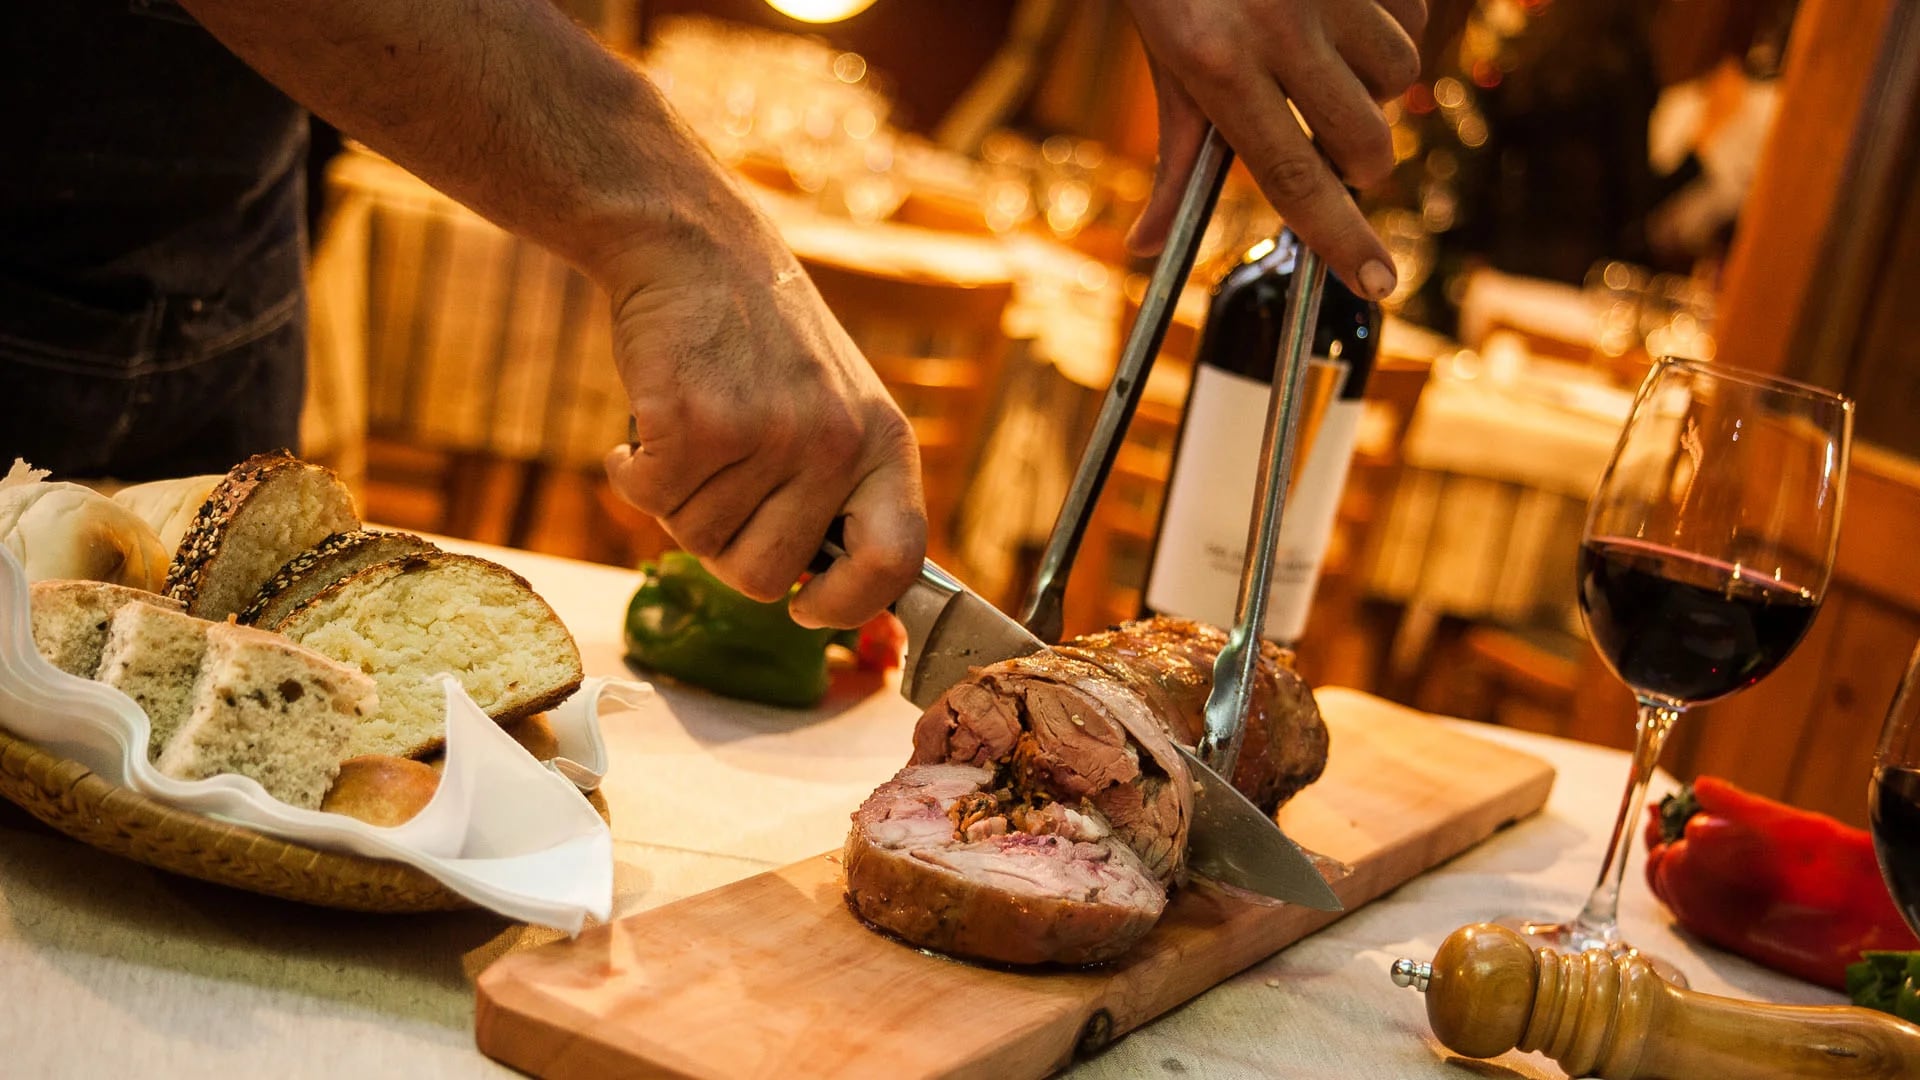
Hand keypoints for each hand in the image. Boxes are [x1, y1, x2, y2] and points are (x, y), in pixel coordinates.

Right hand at [601, 226, 925, 629]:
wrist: (696, 246)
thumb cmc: (759, 343)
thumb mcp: (835, 408)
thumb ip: (839, 493)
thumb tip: (824, 598)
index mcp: (885, 446)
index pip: (896, 562)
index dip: (850, 605)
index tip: (806, 607)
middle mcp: (836, 445)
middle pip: (765, 576)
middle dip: (724, 547)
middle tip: (716, 480)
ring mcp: (768, 435)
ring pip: (696, 541)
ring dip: (674, 498)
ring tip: (691, 425)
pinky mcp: (695, 423)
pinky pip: (646, 499)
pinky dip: (629, 470)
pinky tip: (644, 422)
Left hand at [1123, 0, 1424, 300]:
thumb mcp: (1167, 61)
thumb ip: (1175, 158)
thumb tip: (1146, 248)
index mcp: (1218, 64)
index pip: (1293, 178)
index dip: (1340, 240)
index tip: (1378, 283)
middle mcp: (1279, 25)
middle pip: (1365, 143)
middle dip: (1356, 159)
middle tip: (1322, 135)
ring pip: (1401, 76)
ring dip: (1373, 82)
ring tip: (1322, 50)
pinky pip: (1415, 16)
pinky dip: (1388, 25)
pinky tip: (1342, 6)